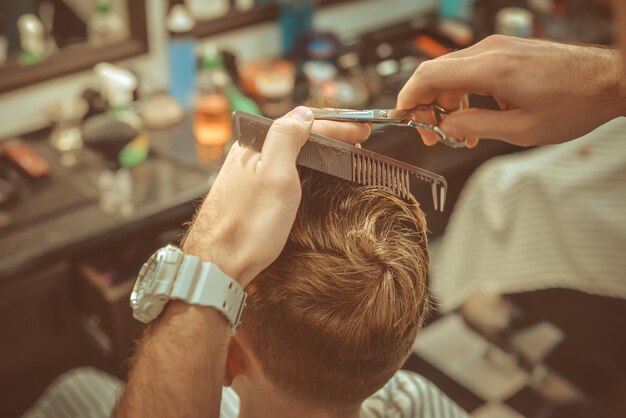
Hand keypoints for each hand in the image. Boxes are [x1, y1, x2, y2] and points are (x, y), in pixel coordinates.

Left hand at [183, 107, 369, 286]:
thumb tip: (304, 113)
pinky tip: (314, 172)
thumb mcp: (275, 175)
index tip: (363, 129)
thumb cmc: (248, 225)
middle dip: (331, 135)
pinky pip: (282, 167)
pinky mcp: (249, 192)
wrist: (218, 264)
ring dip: (319, 149)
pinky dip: (305, 165)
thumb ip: (286, 138)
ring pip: (290, 151)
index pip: (304, 125)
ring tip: (343, 153)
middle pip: (297, 135)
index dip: (338, 126)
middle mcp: (249, 154)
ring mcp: (248, 174)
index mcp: (254, 144)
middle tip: (359, 139)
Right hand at [398, 35, 625, 146]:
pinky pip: (471, 71)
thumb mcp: (521, 129)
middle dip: (426, 105)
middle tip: (432, 134)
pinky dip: (464, 94)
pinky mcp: (506, 53)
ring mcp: (498, 48)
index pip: (429, 74)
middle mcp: (490, 51)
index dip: (409, 96)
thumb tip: (445, 127)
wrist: (609, 81)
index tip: (402, 116)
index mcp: (491, 68)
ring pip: (452, 73)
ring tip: (459, 132)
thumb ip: (475, 125)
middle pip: (436, 73)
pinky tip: (475, 117)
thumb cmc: (575, 102)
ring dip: (447, 103)